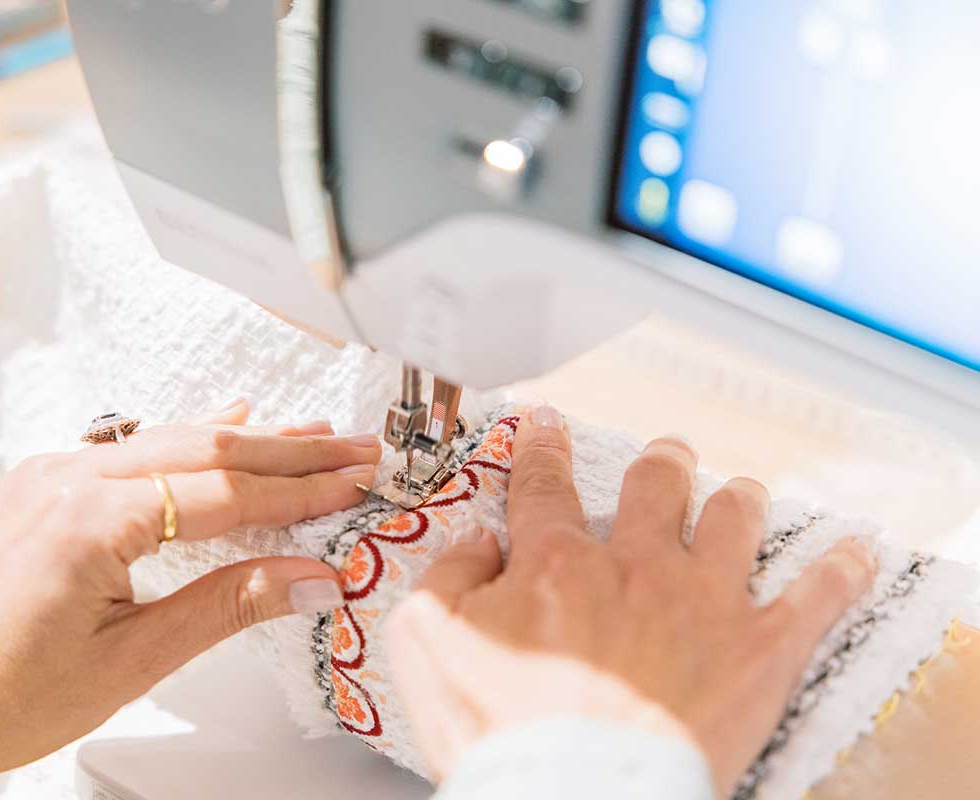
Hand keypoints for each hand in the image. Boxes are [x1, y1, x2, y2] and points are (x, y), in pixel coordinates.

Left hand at [0, 398, 380, 798]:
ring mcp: (53, 473)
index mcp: (89, 521)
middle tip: (354, 447)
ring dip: (249, 439)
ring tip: (314, 432)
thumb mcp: (134, 661)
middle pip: (207, 448)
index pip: (224, 491)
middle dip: (291, 449)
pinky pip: (135, 447)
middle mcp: (68, 478)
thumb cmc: (7, 697)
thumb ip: (228, 605)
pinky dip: (191, 440)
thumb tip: (308, 578)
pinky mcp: (46, 483)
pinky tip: (227, 420)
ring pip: (173, 438)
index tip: (354, 481)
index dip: (300, 489)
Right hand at [388, 405, 876, 796]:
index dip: (544, 449)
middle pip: (654, 489)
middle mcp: (636, 566)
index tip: (548, 426)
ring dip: (737, 501)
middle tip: (667, 456)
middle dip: (661, 466)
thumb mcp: (428, 646)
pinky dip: (837, 572)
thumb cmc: (500, 733)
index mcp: (557, 563)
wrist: (574, 794)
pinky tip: (853, 553)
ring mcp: (703, 603)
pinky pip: (814, 598)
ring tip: (741, 493)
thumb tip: (477, 543)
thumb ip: (448, 579)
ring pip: (733, 521)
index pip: (545, 486)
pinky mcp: (758, 650)